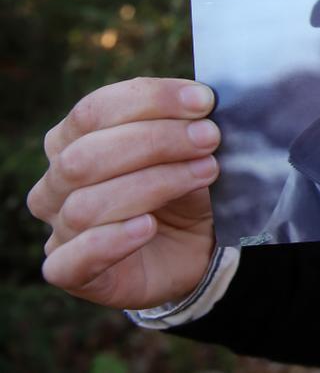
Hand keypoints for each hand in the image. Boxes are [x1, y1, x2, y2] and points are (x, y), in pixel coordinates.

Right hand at [25, 77, 220, 308]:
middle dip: (155, 141)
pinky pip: (76, 259)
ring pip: (86, 204)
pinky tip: (148, 226)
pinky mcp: (72, 272)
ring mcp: (60, 229)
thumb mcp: (190, 150)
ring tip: (205, 173)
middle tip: (209, 138)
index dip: (150, 101)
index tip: (203, 101)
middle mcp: (57, 183)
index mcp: (73, 140)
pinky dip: (112, 240)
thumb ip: (187, 123)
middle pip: (86, 155)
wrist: (197, 248)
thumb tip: (201, 101)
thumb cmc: (184, 189)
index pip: (94, 111)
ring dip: (153, 184)